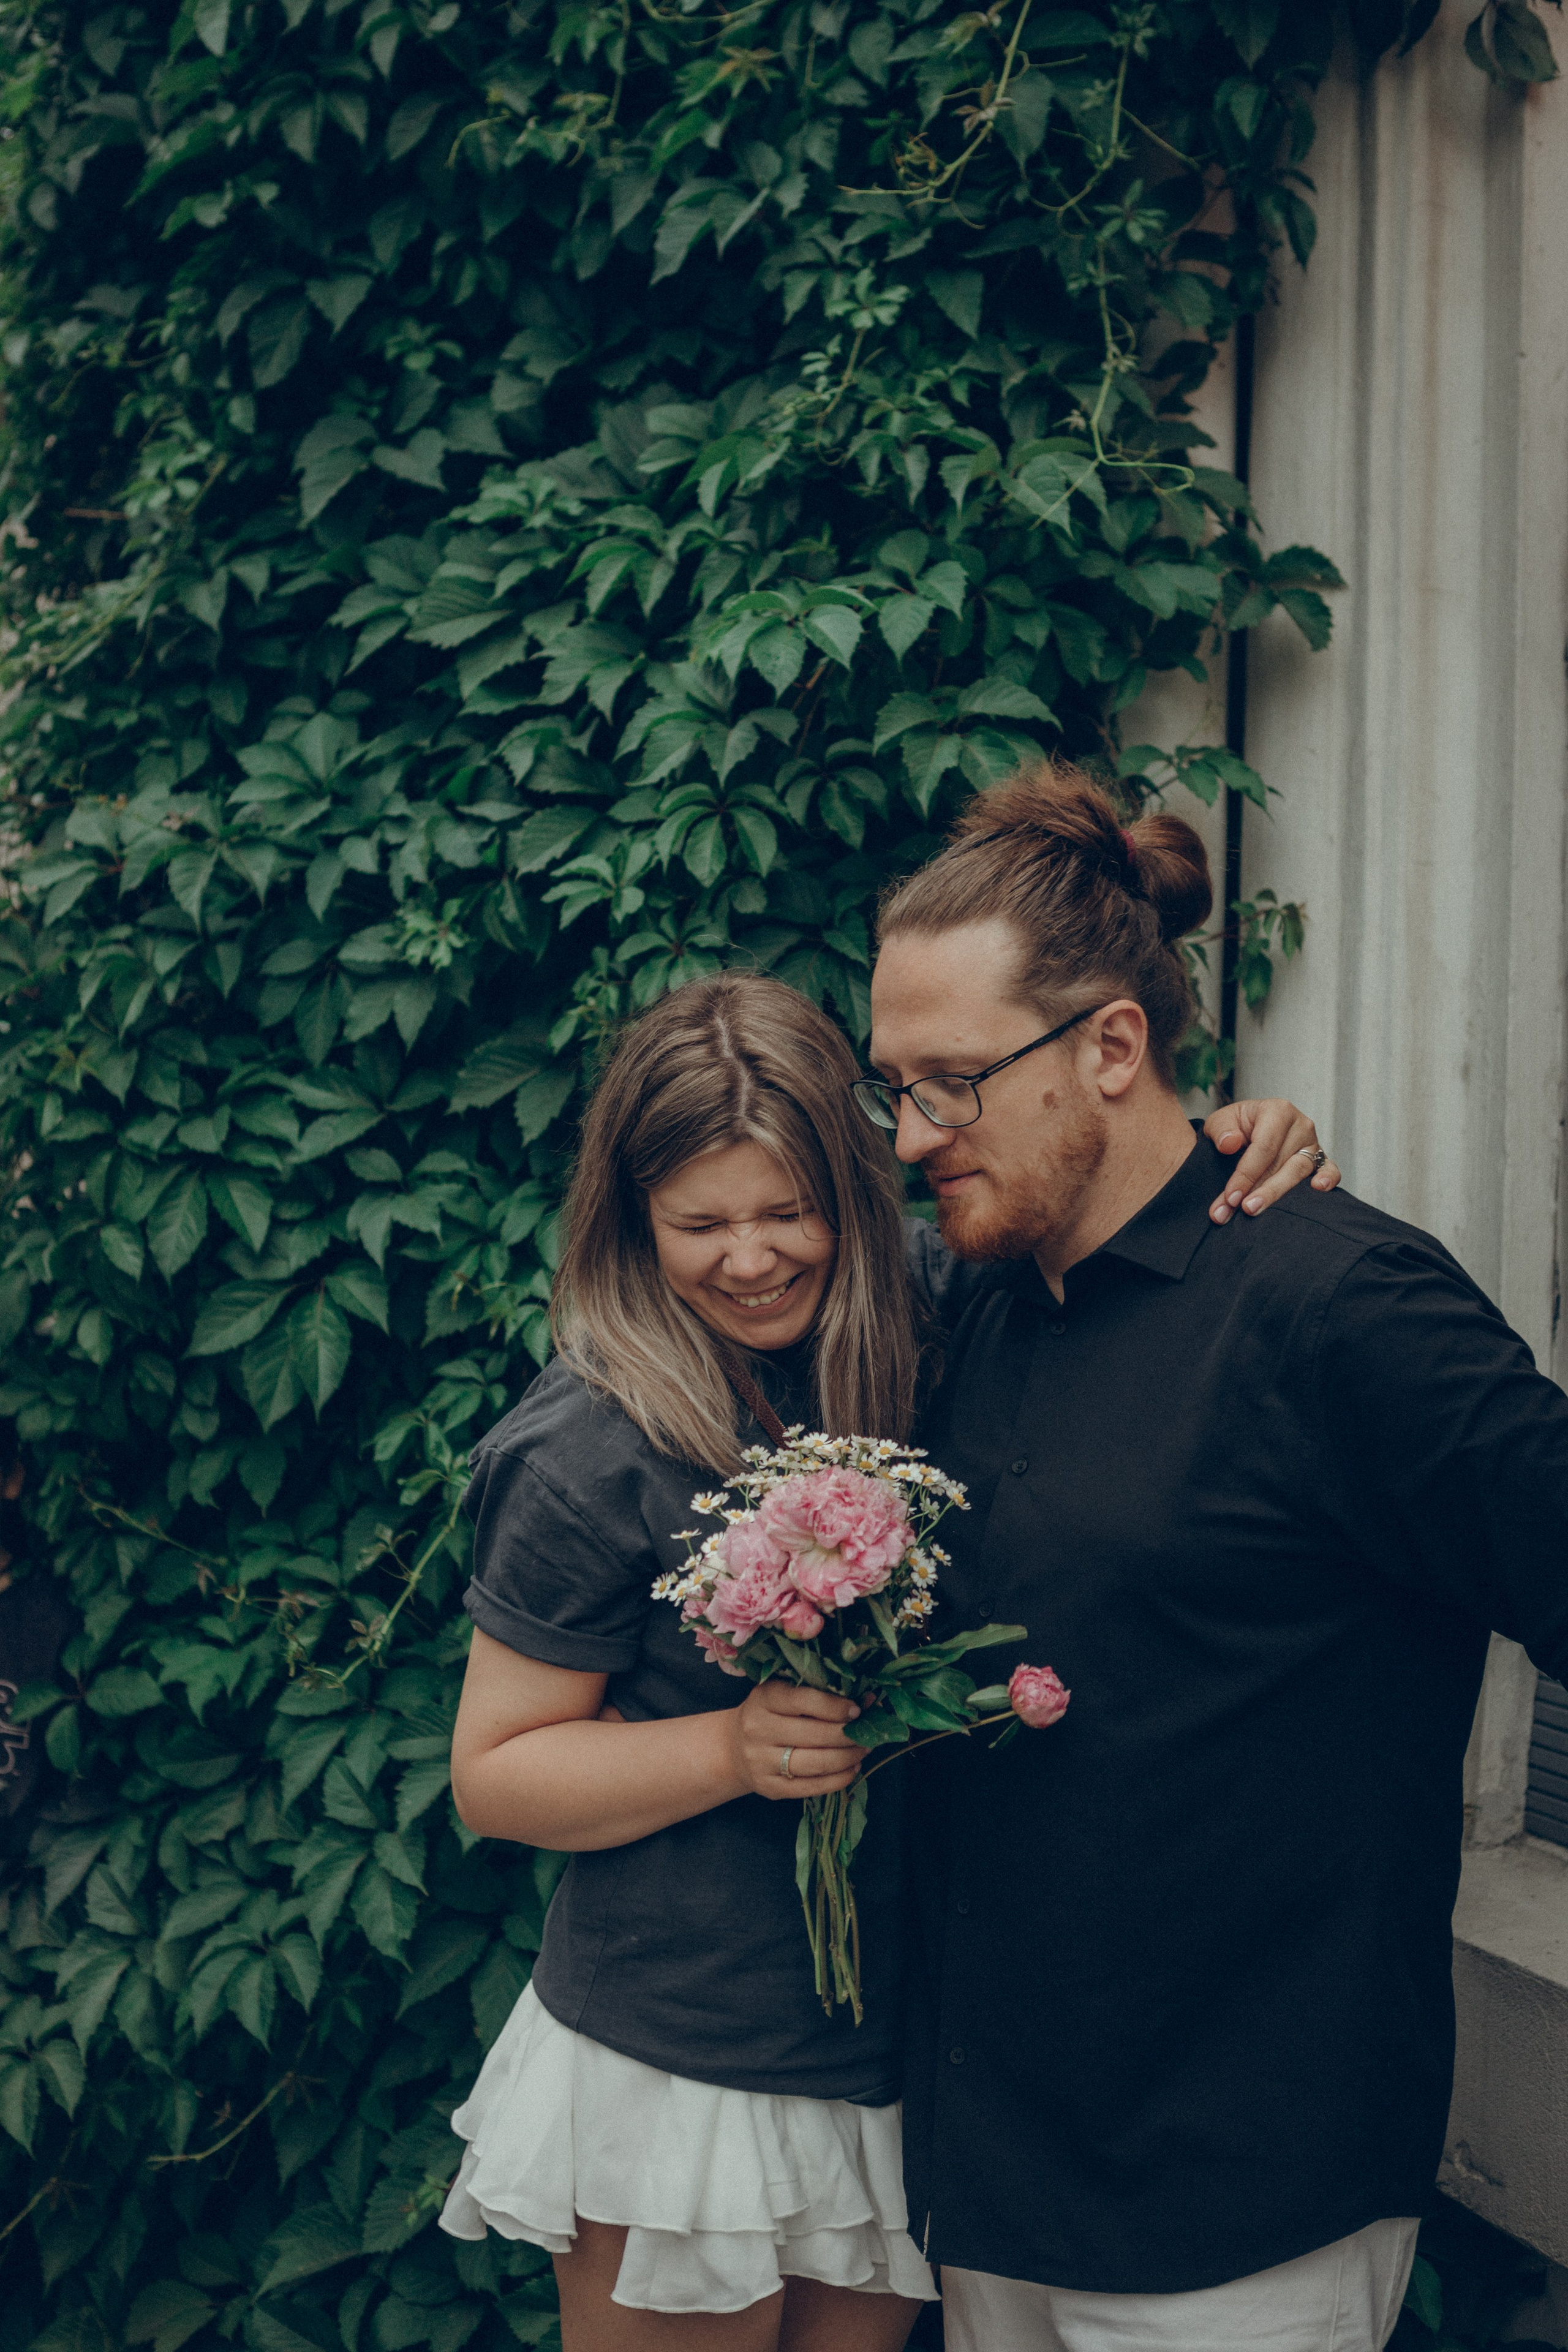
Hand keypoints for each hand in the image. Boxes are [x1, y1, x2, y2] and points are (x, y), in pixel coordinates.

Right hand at [730, 1679, 861, 1800]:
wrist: (732, 1748)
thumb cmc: (768, 1714)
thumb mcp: (781, 1694)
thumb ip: (817, 1694)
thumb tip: (867, 1700)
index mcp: (763, 1699)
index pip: (804, 1701)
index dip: (835, 1706)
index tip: (857, 1710)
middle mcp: (758, 1730)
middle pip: (814, 1735)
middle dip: (848, 1735)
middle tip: (866, 1733)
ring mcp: (762, 1762)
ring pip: (816, 1763)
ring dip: (848, 1758)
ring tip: (864, 1750)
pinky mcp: (770, 1788)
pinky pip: (811, 1787)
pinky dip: (838, 1780)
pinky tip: (852, 1769)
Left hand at [1203, 1099, 1341, 1223]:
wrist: (1249, 1130)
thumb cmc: (1237, 1126)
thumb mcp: (1220, 1121)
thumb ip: (1221, 1129)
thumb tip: (1229, 1143)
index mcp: (1278, 1111)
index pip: (1264, 1147)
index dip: (1247, 1173)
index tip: (1231, 1196)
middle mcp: (1300, 1126)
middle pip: (1281, 1163)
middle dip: (1258, 1190)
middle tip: (1243, 1209)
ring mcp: (1313, 1144)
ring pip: (1299, 1172)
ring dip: (1277, 1194)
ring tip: (1256, 1209)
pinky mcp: (1321, 1160)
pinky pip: (1330, 1170)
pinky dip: (1328, 1179)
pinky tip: (1317, 1188)